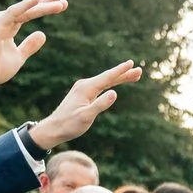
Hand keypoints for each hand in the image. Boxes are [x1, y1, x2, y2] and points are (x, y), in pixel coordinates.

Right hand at [0, 0, 68, 108]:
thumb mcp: (18, 56)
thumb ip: (29, 45)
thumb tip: (43, 34)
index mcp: (8, 26)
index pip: (29, 14)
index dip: (44, 8)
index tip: (61, 4)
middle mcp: (4, 20)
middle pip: (29, 9)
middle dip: (47, 4)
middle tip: (64, 1)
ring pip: (25, 11)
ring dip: (42, 6)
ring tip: (60, 2)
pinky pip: (14, 13)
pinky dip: (25, 5)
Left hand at [28, 61, 142, 149]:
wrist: (53, 128)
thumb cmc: (69, 124)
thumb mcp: (86, 117)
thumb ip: (100, 105)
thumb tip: (114, 93)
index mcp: (86, 88)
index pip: (107, 77)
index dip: (120, 71)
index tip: (132, 63)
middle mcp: (85, 85)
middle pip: (108, 77)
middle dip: (124, 74)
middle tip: (139, 70)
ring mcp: (84, 88)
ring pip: (106, 81)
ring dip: (119, 78)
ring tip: (134, 76)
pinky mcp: (83, 94)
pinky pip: (101, 86)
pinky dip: (111, 84)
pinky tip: (115, 84)